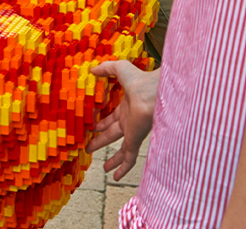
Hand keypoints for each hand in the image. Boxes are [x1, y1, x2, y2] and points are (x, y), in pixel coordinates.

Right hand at [87, 60, 158, 180]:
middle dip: (101, 141)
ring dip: (113, 159)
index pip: (112, 118)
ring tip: (104, 169)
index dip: (102, 123)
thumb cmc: (141, 79)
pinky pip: (129, 157)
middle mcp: (129, 121)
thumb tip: (92, 69)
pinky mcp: (135, 139)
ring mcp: (133, 131)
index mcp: (127, 107)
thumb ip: (106, 69)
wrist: (156, 92)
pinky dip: (123, 167)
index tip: (92, 128)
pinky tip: (115, 177)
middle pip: (112, 134)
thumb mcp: (120, 69)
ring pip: (121, 150)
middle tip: (89, 147)